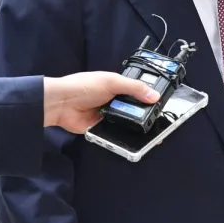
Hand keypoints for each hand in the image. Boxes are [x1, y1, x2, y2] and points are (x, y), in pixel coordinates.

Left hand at [44, 72, 158, 133]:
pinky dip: (122, 136)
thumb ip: (134, 87)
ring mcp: (109, 116)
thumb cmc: (83, 86)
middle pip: (135, 110)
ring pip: (127, 123)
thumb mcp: (112, 82)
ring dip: (135, 127)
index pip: (138, 93)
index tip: (162, 106)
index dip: (149, 99)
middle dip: (144, 115)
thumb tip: (154, 96)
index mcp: (118, 87)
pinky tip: (132, 139)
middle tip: (158, 123)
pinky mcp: (102, 129)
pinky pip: (116, 134)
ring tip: (149, 134)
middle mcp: (115, 101)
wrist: (61, 103)